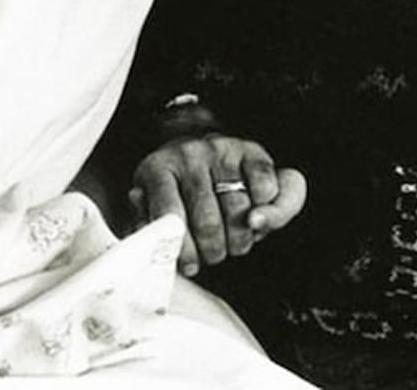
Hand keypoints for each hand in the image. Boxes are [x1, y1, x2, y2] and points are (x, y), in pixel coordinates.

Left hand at [128, 135, 305, 276]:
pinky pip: (266, 191)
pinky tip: (253, 219)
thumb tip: (151, 231)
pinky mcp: (251, 150)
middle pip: (208, 222)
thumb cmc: (177, 189)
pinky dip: (266, 213)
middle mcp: (189, 155)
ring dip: (240, 239)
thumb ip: (149, 222)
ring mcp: (221, 151)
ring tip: (231, 241)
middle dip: (213, 251)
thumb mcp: (153, 205)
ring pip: (240, 212)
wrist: (200, 153)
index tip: (190, 267)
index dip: (183, 248)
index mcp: (157, 169)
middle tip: (212, 255)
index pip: (170, 215)